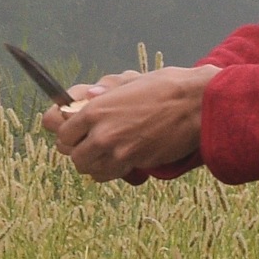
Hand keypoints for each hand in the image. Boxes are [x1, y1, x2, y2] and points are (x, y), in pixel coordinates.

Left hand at [42, 63, 213, 181]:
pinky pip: (110, 175)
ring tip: (106, 153)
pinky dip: (111, 171)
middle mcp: (101, 132)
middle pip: (73, 155)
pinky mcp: (135, 163)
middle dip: (80, 151)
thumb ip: (105, 94)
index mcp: (95, 109)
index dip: (69, 134)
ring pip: (88, 169)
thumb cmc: (166, 87)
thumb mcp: (130, 83)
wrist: (196, 104)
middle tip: (91, 145)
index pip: (62, 132)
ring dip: (94, 163)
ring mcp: (117, 151)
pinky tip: (120, 160)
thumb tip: (90, 95)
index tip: (77, 133)